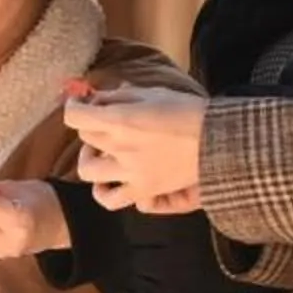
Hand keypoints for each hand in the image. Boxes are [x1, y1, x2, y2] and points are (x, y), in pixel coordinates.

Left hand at [64, 88, 208, 211]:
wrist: (218, 140)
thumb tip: (95, 97)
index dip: (73, 106)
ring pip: (87, 170)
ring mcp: (129, 172)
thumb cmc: (188, 111)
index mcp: (120, 120)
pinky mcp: (142, 190)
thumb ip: (119, 95)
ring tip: (103, 151)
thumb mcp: (152, 93)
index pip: (74, 116)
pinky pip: (109, 199)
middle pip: (85, 137)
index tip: (80, 102)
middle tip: (103, 121)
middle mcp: (119, 147)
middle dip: (90, 126)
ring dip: (90, 158)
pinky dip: (103, 191)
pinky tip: (109, 179)